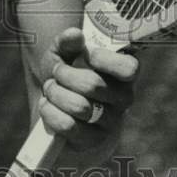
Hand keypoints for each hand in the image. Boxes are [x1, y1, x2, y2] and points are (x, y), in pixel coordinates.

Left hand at [37, 25, 137, 152]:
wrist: (57, 110)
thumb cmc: (65, 77)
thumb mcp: (63, 55)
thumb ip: (67, 41)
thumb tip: (74, 34)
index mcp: (123, 74)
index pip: (129, 68)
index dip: (106, 60)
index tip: (87, 54)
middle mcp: (123, 99)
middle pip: (93, 85)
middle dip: (65, 75)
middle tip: (56, 72)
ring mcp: (110, 122)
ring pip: (79, 107)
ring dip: (55, 94)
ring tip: (49, 89)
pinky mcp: (93, 141)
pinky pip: (69, 126)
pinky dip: (50, 113)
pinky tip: (46, 105)